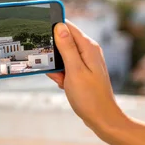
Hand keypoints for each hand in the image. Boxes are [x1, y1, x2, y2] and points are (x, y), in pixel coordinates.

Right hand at [47, 22, 124, 137]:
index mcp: (88, 47)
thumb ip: (67, 47)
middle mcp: (89, 51)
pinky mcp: (83, 71)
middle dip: (54, 55)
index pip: (67, 27)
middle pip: (63, 42)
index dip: (53, 30)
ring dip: (57, 68)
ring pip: (63, 57)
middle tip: (56, 70)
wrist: (102, 118)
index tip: (42, 38)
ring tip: (63, 80)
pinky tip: (65, 85)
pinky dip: (62, 75)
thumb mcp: (74, 70)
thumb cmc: (89, 97)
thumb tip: (60, 26)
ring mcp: (86, 62)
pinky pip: (67, 68)